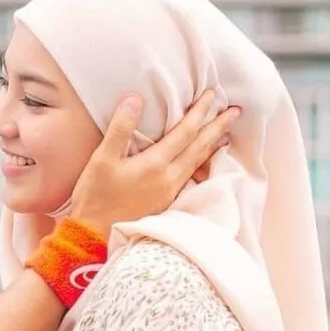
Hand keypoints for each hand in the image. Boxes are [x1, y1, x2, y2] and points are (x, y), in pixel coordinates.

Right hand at [70, 90, 240, 239]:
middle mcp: (168, 178)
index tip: (213, 94)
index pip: (185, 131)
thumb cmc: (94, 197)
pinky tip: (202, 161)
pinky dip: (201, 163)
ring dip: (212, 145)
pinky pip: (190, 177)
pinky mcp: (164, 203)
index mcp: (155, 164)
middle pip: (199, 147)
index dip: (200, 111)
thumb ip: (120, 128)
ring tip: (225, 134)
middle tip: (236, 111)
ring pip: (197, 163)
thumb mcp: (101, 159)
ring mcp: (168, 192)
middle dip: (217, 127)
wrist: (92, 236)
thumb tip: (135, 99)